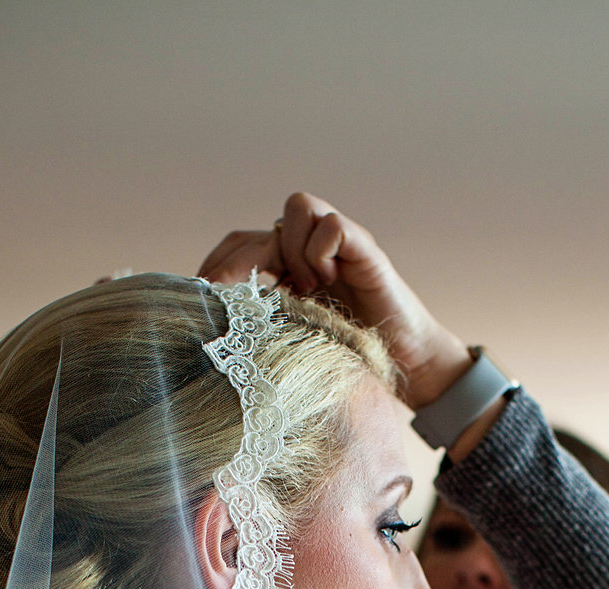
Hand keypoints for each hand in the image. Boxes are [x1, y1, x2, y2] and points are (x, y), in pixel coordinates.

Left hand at [199, 192, 472, 410]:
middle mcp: (311, 249)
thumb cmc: (352, 354)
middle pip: (262, 226)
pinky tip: (325, 283)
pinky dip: (320, 252)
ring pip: (299, 206)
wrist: (406, 361)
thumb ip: (264, 322)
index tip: (202, 296)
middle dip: (239, 258)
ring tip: (302, 289)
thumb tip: (216, 325)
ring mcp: (339, 245)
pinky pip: (332, 226)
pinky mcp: (365, 249)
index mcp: (289, 269)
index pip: (241, 244)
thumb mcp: (294, 337)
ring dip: (292, 248)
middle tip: (228, 292)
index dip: (218, 263)